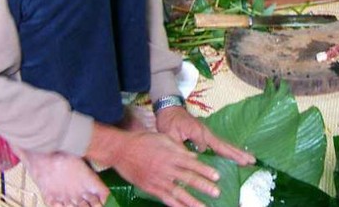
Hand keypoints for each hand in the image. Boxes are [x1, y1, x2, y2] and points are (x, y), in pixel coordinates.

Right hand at [88, 124, 219, 206]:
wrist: (121, 150)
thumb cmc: (143, 141)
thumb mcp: (163, 138)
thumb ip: (178, 148)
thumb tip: (193, 157)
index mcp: (171, 155)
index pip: (192, 164)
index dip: (205, 170)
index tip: (217, 176)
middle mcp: (166, 168)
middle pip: (188, 179)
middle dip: (203, 186)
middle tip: (216, 192)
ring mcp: (158, 180)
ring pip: (178, 192)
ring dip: (192, 200)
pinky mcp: (150, 188)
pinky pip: (165, 199)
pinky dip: (176, 205)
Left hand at [155, 106, 255, 165]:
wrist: (170, 109)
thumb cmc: (169, 121)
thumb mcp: (170, 133)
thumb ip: (180, 145)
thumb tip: (196, 153)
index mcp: (198, 132)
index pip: (205, 148)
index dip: (204, 158)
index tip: (206, 168)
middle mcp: (206, 133)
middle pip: (224, 145)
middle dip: (237, 153)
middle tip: (252, 161)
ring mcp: (208, 133)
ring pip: (225, 145)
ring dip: (238, 152)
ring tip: (251, 160)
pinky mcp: (207, 135)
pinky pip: (221, 144)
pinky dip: (231, 150)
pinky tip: (237, 156)